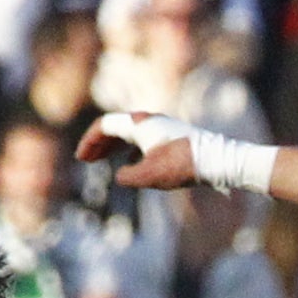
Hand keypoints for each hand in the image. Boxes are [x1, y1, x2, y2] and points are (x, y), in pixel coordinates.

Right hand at [73, 111, 201, 190]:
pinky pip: (141, 139)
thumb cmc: (182, 165)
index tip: (81, 158)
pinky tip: (128, 162)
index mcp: (139, 124)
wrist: (216, 160)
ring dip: (112, 146)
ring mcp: (159, 127)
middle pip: (115, 127)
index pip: (104, 126)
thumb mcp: (149, 176)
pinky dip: (128, 149)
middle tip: (86, 160)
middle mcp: (148, 121)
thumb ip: (127, 177)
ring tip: (100, 160)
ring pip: (128, 133)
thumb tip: (121, 175)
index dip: (89, 141)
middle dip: (98, 144)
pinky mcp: (169, 136)